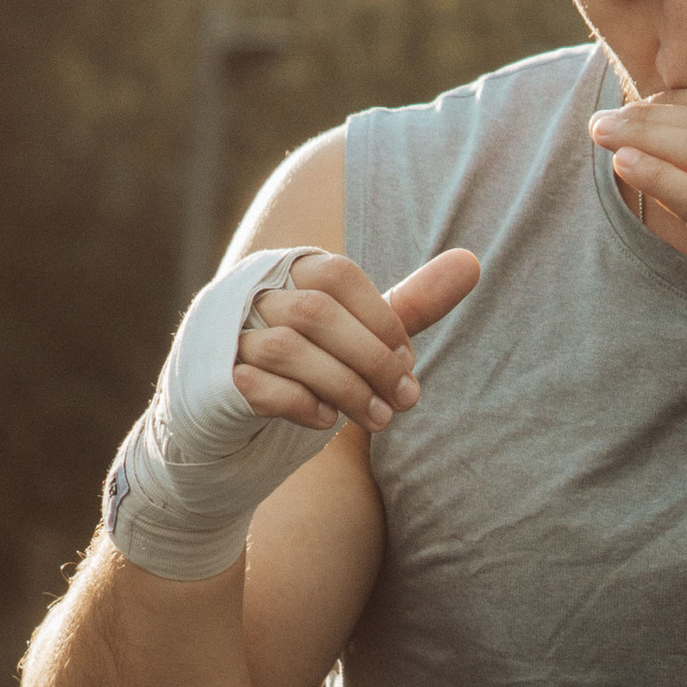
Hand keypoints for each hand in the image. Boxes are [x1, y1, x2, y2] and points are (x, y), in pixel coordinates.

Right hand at [232, 246, 478, 435]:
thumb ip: (408, 304)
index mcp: (285, 270)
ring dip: (347, 388)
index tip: (408, 361)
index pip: (337, 274)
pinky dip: (302, 404)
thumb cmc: (305, 369)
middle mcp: (250, 295)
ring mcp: (226, 337)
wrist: (229, 424)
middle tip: (407, 399)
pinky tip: (325, 420)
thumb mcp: (359, 336)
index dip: (382, 320)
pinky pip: (259, 386)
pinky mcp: (214, 383)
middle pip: (316, 311)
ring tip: (380, 419)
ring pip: (289, 349)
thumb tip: (473, 261)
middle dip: (372, 359)